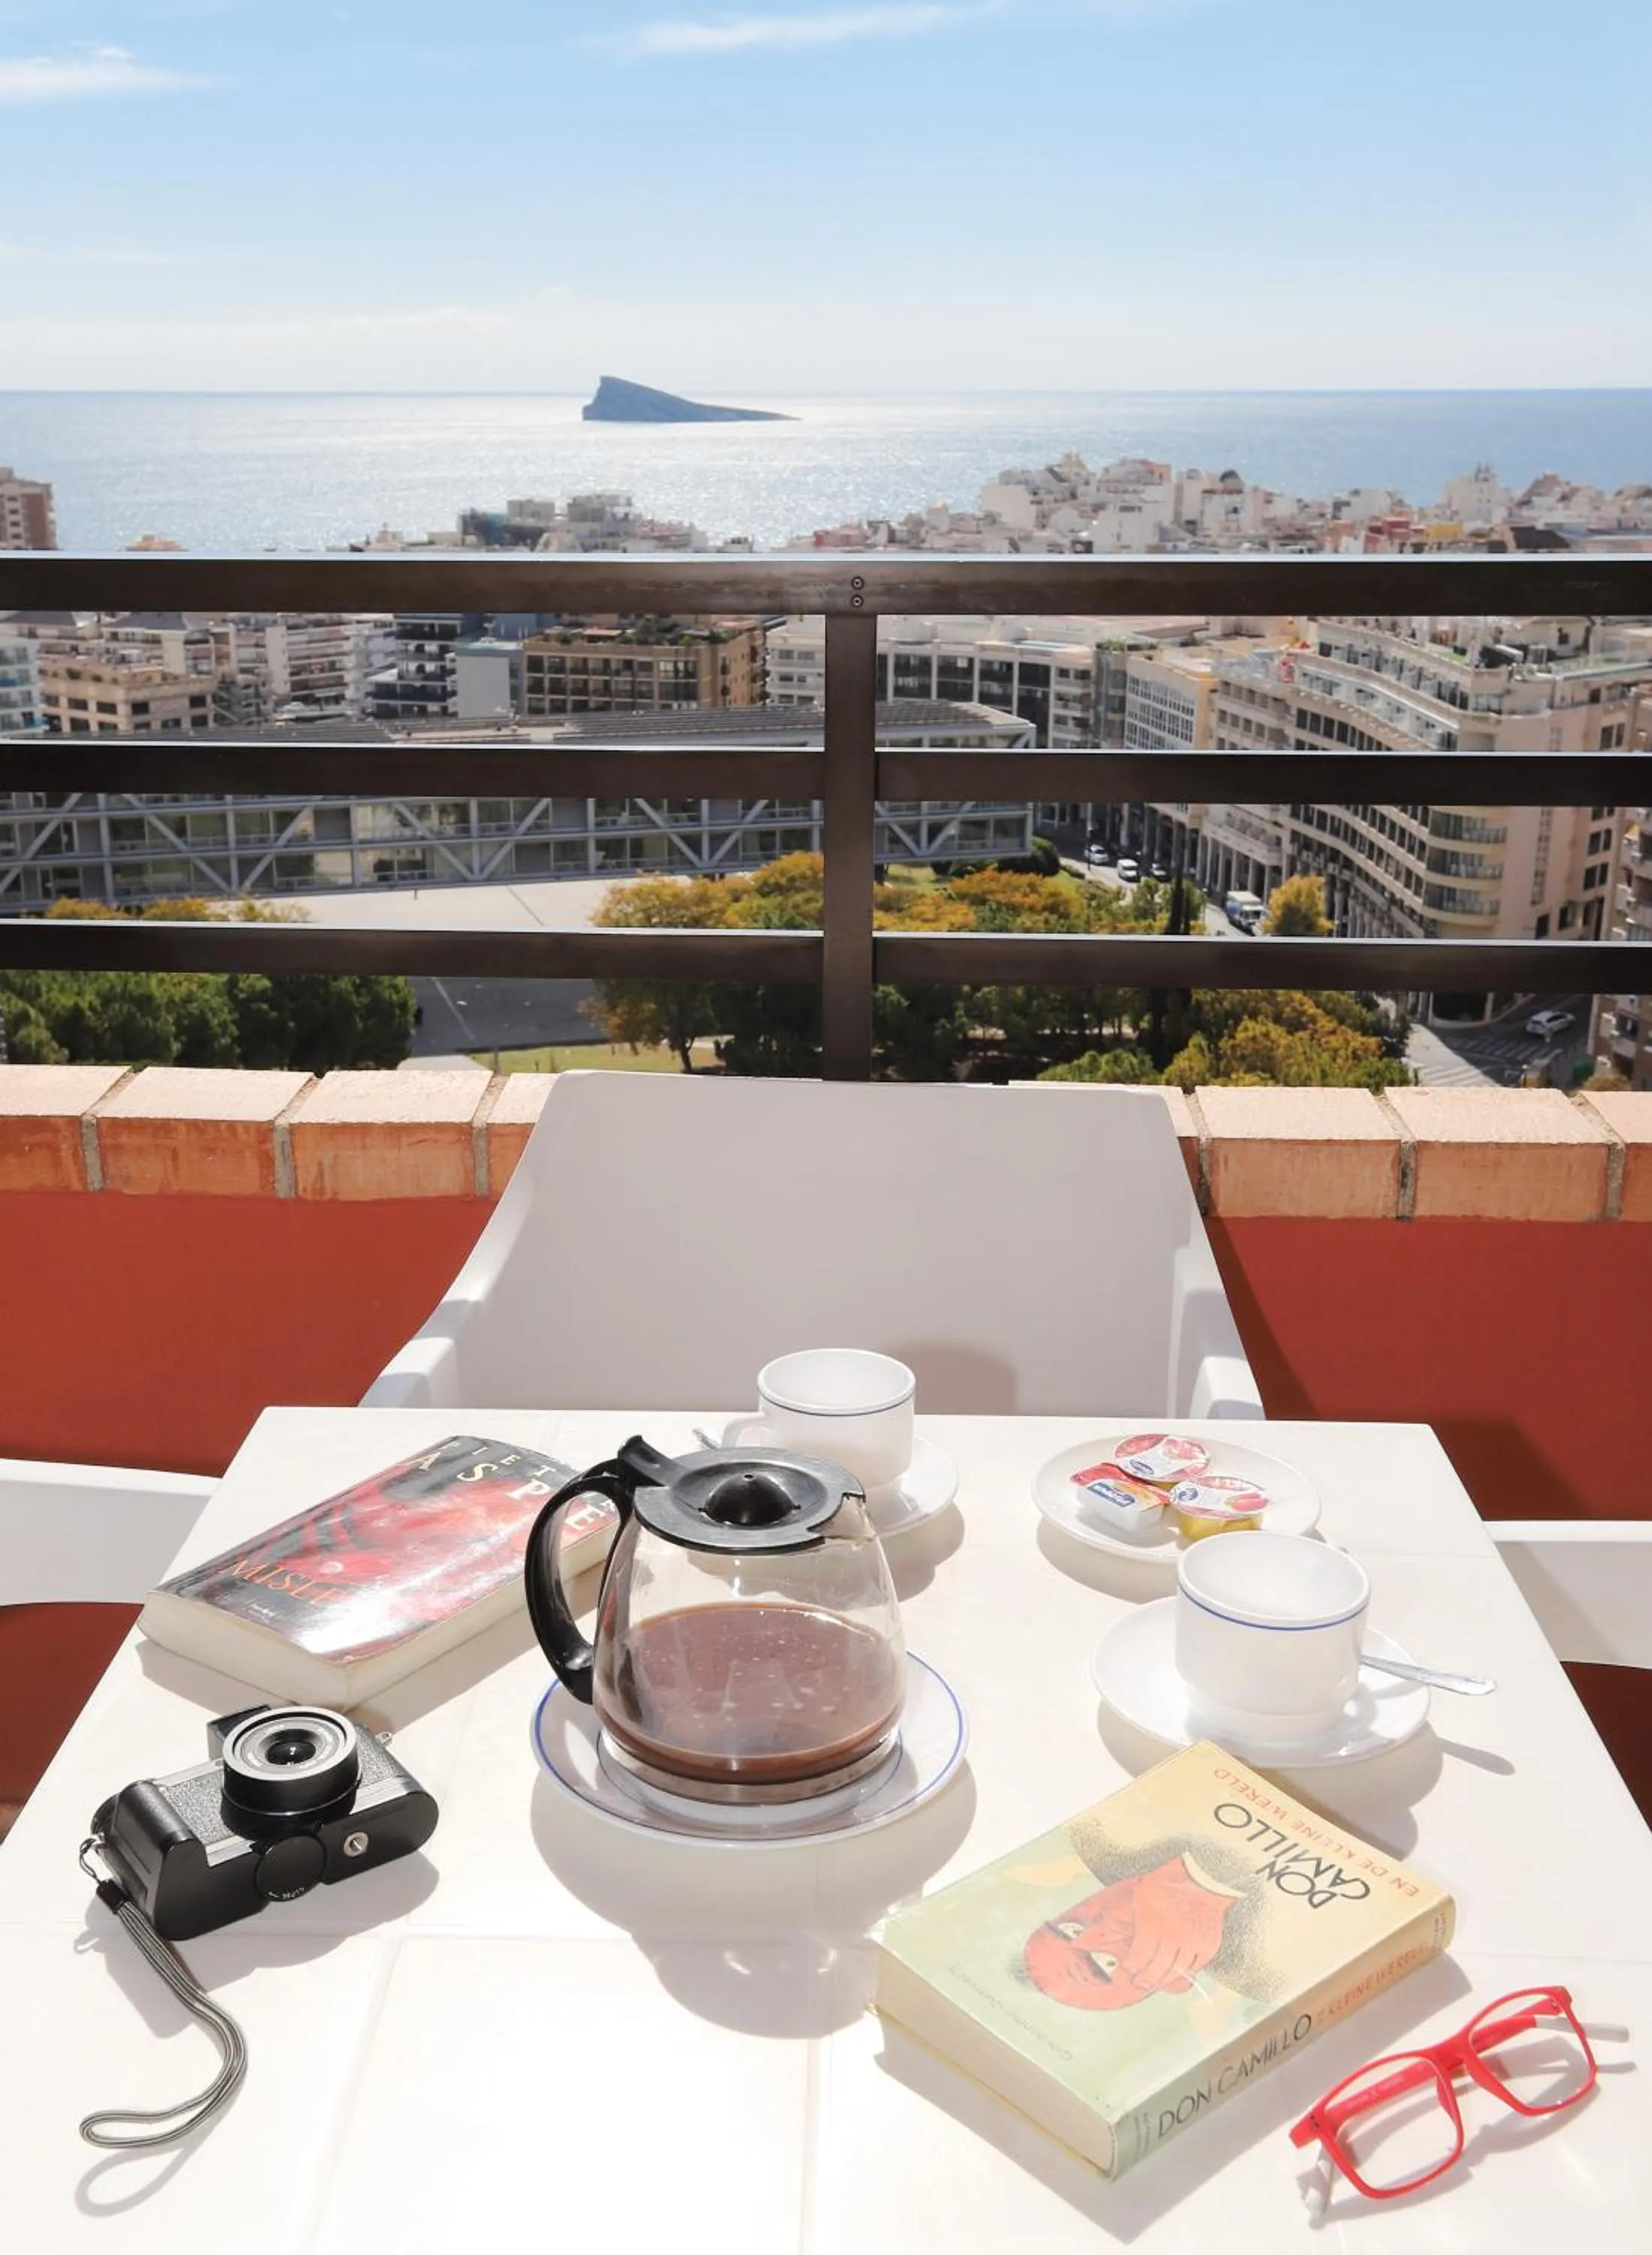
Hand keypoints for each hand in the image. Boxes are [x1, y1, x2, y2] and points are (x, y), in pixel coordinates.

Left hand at [1113, 1854, 1236, 1993]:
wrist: (1203, 1878)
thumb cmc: (1169, 1883)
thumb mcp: (1139, 1896)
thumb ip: (1128, 1918)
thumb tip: (1109, 1931)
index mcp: (1151, 1924)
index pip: (1137, 1959)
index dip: (1129, 1969)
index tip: (1124, 1971)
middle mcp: (1172, 1937)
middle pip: (1155, 1971)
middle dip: (1143, 1979)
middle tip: (1137, 1982)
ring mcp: (1191, 1944)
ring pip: (1174, 1973)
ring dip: (1162, 1980)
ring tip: (1154, 1982)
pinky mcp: (1207, 1947)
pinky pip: (1193, 1969)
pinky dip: (1183, 1974)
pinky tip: (1174, 1973)